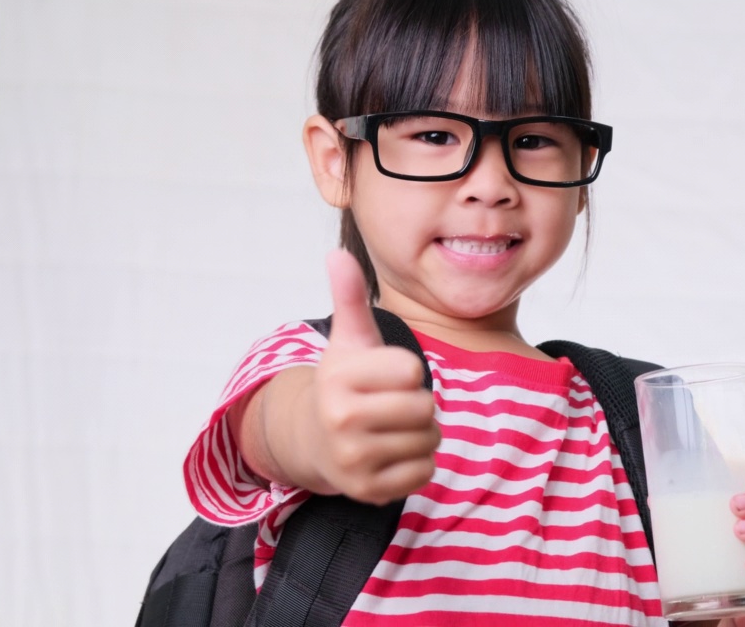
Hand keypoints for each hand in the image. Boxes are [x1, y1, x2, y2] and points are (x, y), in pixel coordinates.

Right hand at [287, 249, 440, 504]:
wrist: (315, 439)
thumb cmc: (345, 383)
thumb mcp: (348, 339)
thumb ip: (349, 296)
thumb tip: (338, 253)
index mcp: (339, 379)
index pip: (412, 370)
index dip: (406, 370)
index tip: (384, 375)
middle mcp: (341, 420)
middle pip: (425, 407)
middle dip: (418, 404)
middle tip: (392, 404)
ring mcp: (353, 460)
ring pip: (429, 440)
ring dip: (421, 433)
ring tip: (392, 427)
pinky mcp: (369, 491)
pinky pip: (425, 472)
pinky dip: (418, 463)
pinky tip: (392, 454)